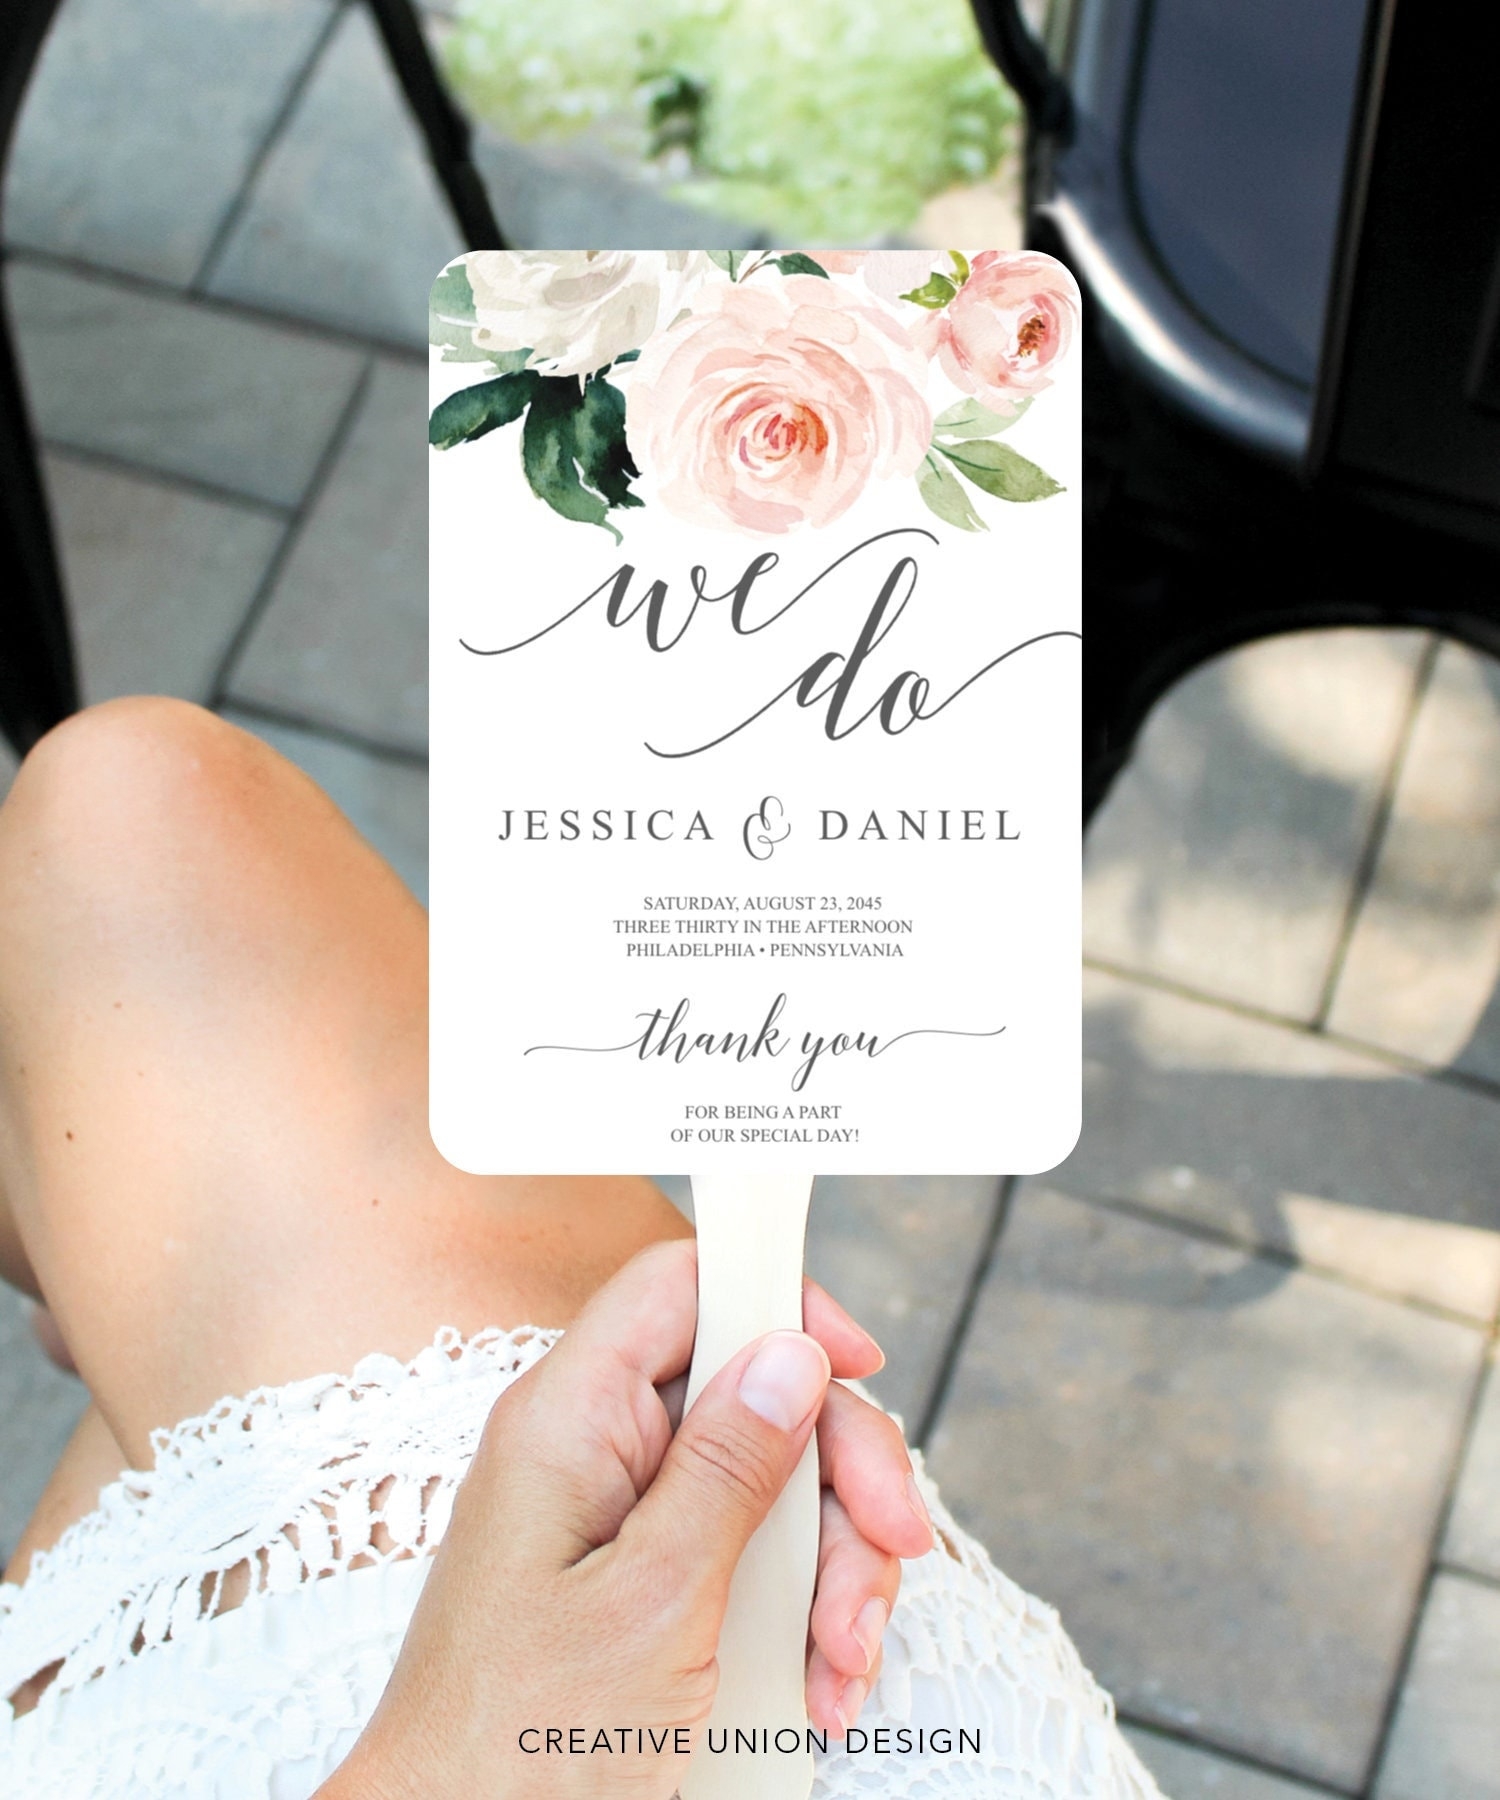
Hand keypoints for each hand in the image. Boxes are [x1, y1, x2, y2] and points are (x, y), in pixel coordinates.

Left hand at [321, 1237, 932, 1799]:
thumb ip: (729, 1467)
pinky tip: (820, 1681)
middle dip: (839, 1475)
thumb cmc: (517, 1747)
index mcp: (572, 1418)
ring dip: (834, 1569)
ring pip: (770, 1483)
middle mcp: (597, 1449)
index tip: (857, 1362)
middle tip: (893, 1545)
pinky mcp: (647, 1580)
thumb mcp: (654, 1602)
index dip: (777, 1300)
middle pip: (753, 1391)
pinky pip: (751, 1556)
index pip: (680, 1285)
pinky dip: (803, 1615)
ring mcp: (624, 1516)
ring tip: (842, 1660)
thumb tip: (791, 1354)